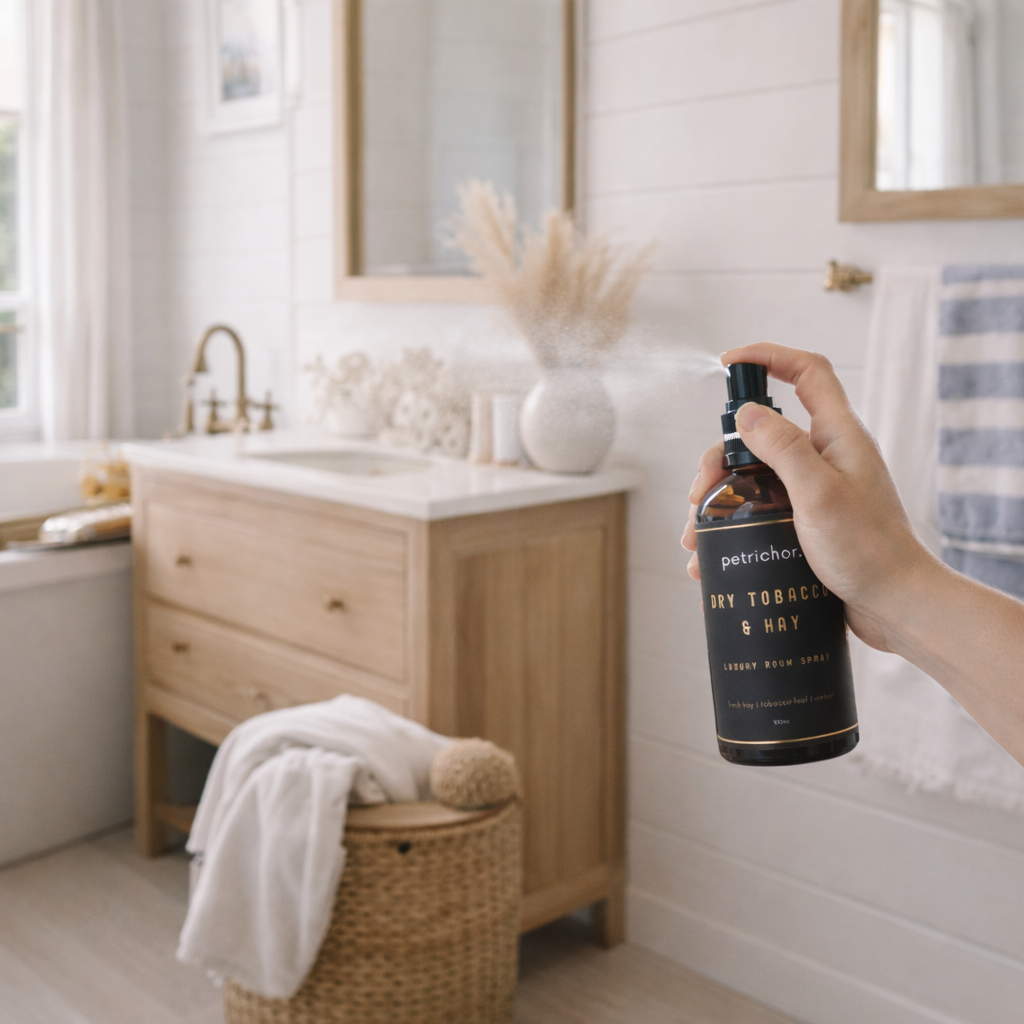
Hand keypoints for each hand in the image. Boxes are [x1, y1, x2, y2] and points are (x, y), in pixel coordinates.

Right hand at [680, 343, 941, 652]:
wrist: (897, 608)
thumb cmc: (869, 551)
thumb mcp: (819, 494)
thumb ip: (783, 448)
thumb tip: (746, 414)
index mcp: (838, 436)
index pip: (807, 372)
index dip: (769, 356)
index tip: (728, 364)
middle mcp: (827, 457)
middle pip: (761, 433)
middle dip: (720, 458)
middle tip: (698, 493)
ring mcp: (816, 491)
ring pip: (754, 477)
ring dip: (719, 500)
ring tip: (696, 537)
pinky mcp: (807, 523)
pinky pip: (761, 511)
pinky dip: (733, 527)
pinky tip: (710, 557)